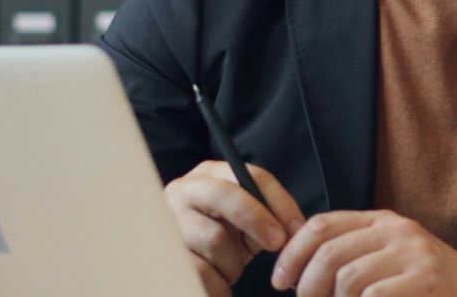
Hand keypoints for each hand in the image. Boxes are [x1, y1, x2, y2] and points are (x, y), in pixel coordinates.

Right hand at [163, 160, 307, 295]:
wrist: (182, 265)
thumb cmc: (221, 239)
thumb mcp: (245, 223)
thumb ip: (268, 217)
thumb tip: (295, 231)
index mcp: (210, 174)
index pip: (252, 177)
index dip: (279, 203)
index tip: (295, 229)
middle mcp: (184, 190)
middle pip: (225, 195)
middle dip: (257, 220)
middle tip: (276, 244)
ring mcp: (168, 220)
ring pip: (214, 238)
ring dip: (233, 262)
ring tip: (231, 269)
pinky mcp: (161, 252)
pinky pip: (201, 269)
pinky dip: (219, 283)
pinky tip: (220, 282)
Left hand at [269, 209, 456, 295]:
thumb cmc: (424, 282)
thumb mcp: (389, 256)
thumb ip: (353, 253)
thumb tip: (296, 269)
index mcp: (382, 220)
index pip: (321, 225)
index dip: (292, 253)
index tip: (281, 281)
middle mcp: (397, 231)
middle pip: (329, 253)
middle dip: (306, 287)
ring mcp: (413, 254)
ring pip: (347, 279)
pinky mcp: (425, 279)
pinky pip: (373, 295)